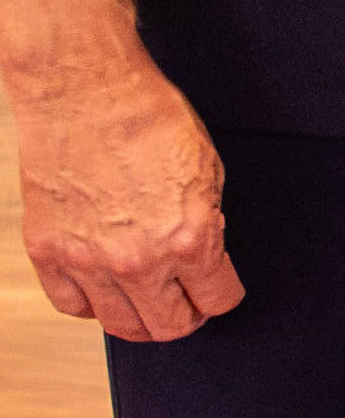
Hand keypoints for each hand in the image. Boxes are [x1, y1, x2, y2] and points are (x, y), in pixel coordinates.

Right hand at [12, 58, 242, 341]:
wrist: (88, 91)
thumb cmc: (151, 118)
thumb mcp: (207, 168)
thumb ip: (205, 220)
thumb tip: (205, 253)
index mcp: (189, 237)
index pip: (216, 298)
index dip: (223, 297)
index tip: (220, 294)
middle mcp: (140, 261)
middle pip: (168, 326)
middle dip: (185, 318)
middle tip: (187, 305)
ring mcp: (89, 262)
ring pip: (120, 325)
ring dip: (139, 318)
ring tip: (147, 302)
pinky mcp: (49, 253)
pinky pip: (71, 305)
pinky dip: (90, 303)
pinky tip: (103, 288)